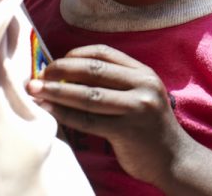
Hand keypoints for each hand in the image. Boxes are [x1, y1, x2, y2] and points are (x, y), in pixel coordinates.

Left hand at [26, 44, 188, 186]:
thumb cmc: (149, 127)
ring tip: (36, 91)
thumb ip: (115, 83)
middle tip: (39, 76)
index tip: (55, 62)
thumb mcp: (141, 95)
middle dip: (61, 70)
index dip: (76, 54)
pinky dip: (65, 115)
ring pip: (88, 95)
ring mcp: (137, 108)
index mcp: (144, 73)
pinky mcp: (127, 131)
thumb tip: (69, 75)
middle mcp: (143, 85)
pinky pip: (88, 121)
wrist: (174, 159)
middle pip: (94, 70)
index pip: (105, 53)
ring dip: (57, 92)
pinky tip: (50, 111)